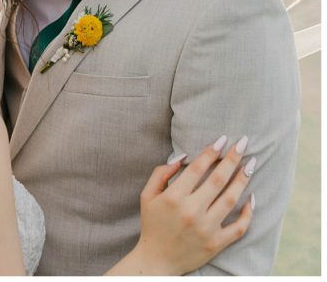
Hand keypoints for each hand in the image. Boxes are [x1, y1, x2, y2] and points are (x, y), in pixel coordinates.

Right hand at [134, 136, 254, 274]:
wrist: (157, 260)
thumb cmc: (152, 224)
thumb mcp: (147, 195)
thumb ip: (161, 173)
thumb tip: (182, 157)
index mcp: (173, 198)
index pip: (197, 169)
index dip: (210, 152)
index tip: (222, 139)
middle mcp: (191, 211)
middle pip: (218, 180)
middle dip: (232, 159)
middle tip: (244, 144)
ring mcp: (206, 228)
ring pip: (231, 199)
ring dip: (243, 179)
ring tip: (251, 165)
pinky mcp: (216, 243)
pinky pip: (239, 227)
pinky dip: (248, 213)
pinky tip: (252, 198)